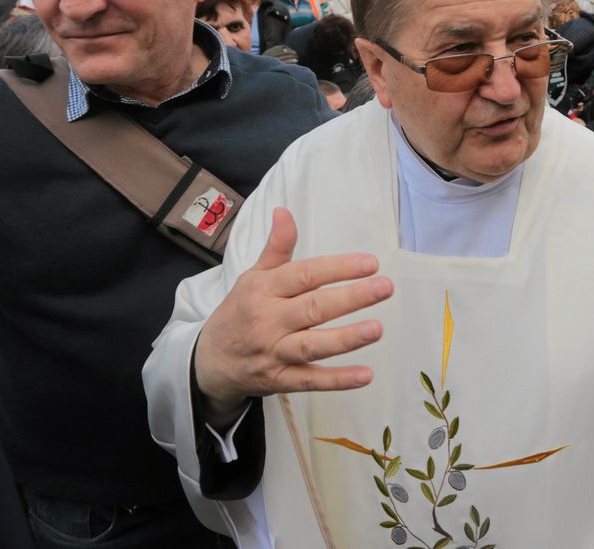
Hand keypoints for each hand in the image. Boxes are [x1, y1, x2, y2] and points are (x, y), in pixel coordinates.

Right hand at [193, 208, 393, 425]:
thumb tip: (285, 211)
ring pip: (313, 345)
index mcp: (264, 289)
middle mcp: (269, 320)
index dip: (338, 268)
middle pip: (314, 308)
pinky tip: (366, 375)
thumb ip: (276, 247)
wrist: (208, 361)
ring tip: (377, 329)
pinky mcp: (280, 380)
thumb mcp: (253, 276)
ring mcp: (274, 352)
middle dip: (351, 298)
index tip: (370, 262)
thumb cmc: (240, 312)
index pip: (305, 275)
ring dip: (346, 339)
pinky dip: (338, 380)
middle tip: (385, 287)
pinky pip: (310, 381)